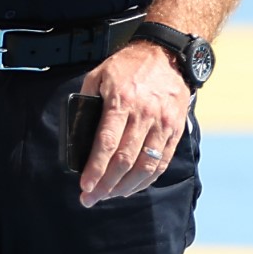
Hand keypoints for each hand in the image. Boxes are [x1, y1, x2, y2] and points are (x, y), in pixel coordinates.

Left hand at [78, 41, 191, 206]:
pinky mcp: (175, 130)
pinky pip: (162, 162)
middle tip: (91, 199)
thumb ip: (87, 100)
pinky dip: (147, 179)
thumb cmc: (127, 66)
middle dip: (106, 184)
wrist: (166, 55)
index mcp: (120, 100)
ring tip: (110, 195)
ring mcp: (162, 124)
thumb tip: (77, 130)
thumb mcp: (98, 74)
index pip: (106, 143)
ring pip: (145, 166)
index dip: (95, 168)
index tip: (84, 186)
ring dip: (126, 186)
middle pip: (124, 159)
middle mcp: (143, 115)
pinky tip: (133, 186)